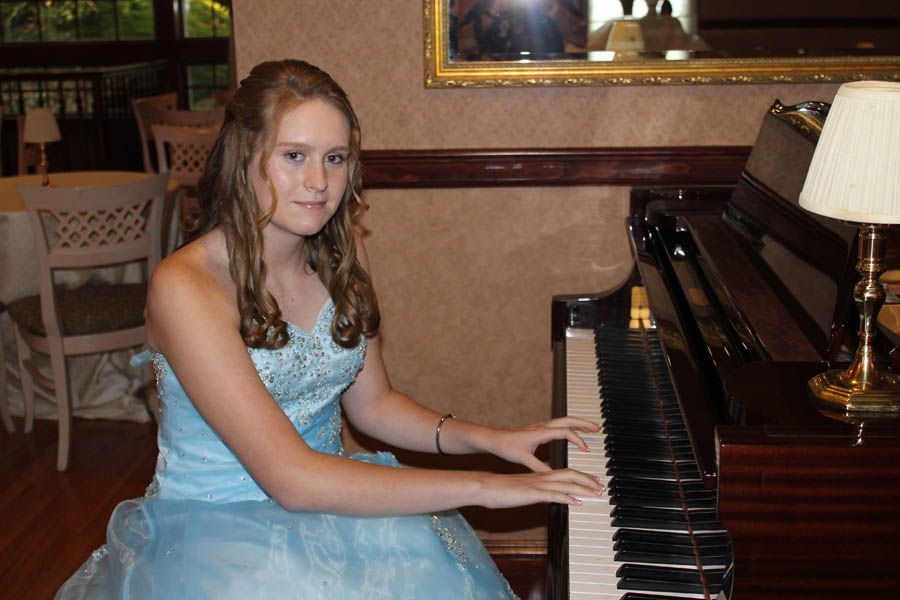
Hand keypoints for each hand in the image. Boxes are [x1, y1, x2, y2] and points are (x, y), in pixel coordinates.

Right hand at [476, 468, 603, 508]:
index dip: (582, 476)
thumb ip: (535, 491)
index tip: (594, 480)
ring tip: (597, 492)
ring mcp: (538, 484)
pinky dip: (567, 497)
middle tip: (602, 485)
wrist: (486, 487)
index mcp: (540, 475)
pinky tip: (577, 502)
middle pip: (571, 475)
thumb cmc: (501, 490)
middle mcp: (542, 477)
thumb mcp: (522, 490)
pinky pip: (554, 494)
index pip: (566, 472)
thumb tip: (544, 496)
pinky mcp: (533, 493)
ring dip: (584, 488)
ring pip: (567, 483)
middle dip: (589, 480)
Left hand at [482, 417, 599, 472]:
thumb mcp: (524, 459)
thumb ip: (539, 467)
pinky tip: (572, 434)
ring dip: (578, 423)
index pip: (565, 432)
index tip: (586, 449)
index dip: (578, 440)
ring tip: (590, 429)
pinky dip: (569, 426)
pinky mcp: (538, 428)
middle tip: (597, 428)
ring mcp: (541, 426)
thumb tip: (553, 476)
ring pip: (564, 420)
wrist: (493, 438)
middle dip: (584, 423)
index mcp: (541, 432)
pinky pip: (558, 424)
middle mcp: (542, 426)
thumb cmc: (506, 446)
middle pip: (568, 420)